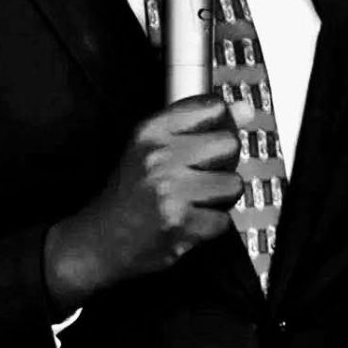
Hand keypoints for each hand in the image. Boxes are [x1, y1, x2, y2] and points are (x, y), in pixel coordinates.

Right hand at [44, 95, 252, 314]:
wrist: (101, 238)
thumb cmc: (129, 192)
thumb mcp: (152, 146)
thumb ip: (198, 124)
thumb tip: (245, 110)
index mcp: (151, 131)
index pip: (212, 108)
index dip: (221, 125)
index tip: (212, 137)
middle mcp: (159, 156)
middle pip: (229, 144)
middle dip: (223, 163)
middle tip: (202, 174)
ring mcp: (169, 190)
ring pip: (232, 184)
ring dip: (220, 197)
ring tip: (196, 200)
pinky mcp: (180, 223)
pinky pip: (223, 219)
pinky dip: (210, 225)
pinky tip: (189, 221)